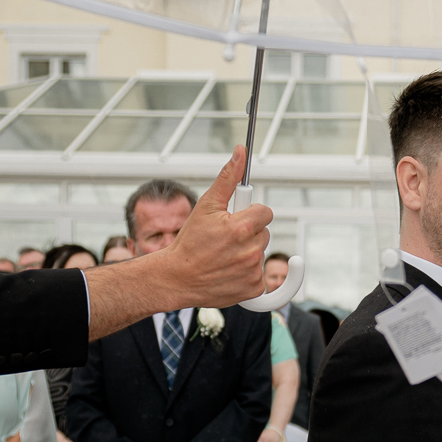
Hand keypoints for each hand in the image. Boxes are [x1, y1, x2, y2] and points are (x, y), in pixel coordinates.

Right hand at [153, 147, 272, 308]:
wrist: (177, 278)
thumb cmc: (189, 242)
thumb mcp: (205, 205)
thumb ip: (227, 178)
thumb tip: (240, 152)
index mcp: (242, 228)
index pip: (265, 212)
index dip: (250, 214)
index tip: (236, 220)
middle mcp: (250, 251)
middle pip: (263, 233)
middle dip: (248, 234)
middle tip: (224, 239)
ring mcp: (252, 272)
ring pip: (260, 253)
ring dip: (246, 253)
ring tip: (223, 256)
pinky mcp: (253, 289)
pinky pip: (259, 276)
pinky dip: (248, 274)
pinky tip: (229, 271)